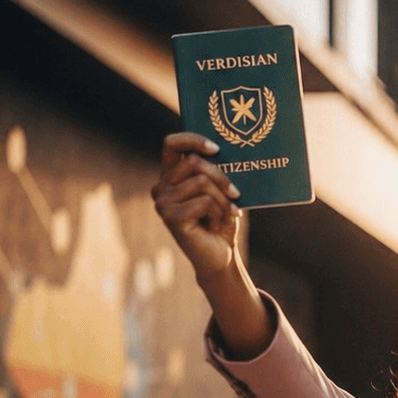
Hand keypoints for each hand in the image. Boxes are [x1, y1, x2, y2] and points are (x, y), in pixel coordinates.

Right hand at [151, 133, 242, 279]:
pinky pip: (204, 202)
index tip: (217, 149)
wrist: (220, 258)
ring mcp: (163, 202)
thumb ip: (214, 173)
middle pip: (193, 162)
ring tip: (224, 215)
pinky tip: (215, 225)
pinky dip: (218, 213)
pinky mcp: (171, 217)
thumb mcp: (220, 193)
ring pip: (202, 182)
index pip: (171, 144)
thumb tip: (224, 152)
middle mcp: (161, 187)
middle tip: (235, 195)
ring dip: (222, 200)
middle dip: (221, 178)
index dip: (192, 140)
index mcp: (170, 177)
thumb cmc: (221, 224)